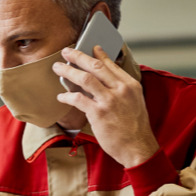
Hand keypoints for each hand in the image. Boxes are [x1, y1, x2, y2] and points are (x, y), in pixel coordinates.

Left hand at [52, 46, 158, 167]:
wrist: (138, 148)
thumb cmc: (135, 129)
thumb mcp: (135, 103)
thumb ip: (121, 90)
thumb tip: (104, 83)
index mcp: (130, 85)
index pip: (111, 64)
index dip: (98, 54)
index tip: (90, 47)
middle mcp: (121, 89)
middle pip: (95, 66)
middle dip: (78, 56)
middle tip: (66, 52)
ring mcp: (109, 100)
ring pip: (85, 78)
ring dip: (68, 71)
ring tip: (58, 68)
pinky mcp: (98, 113)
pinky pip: (78, 99)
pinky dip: (67, 96)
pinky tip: (61, 96)